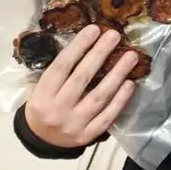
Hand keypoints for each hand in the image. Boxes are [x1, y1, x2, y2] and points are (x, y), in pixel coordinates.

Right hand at [24, 25, 138, 147]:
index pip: (61, 67)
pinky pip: (108, 115)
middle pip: (82, 78)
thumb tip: (86, 44)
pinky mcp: (88, 135)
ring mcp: (74, 124)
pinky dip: (120, 99)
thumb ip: (58, 71)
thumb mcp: (39, 89)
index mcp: (42, 95)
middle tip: (114, 35)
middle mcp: (57, 109)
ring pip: (99, 96)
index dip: (78, 46)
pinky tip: (130, 83)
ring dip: (117, 74)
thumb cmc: (43, 106)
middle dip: (100, 54)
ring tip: (131, 56)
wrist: (41, 140)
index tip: (94, 29)